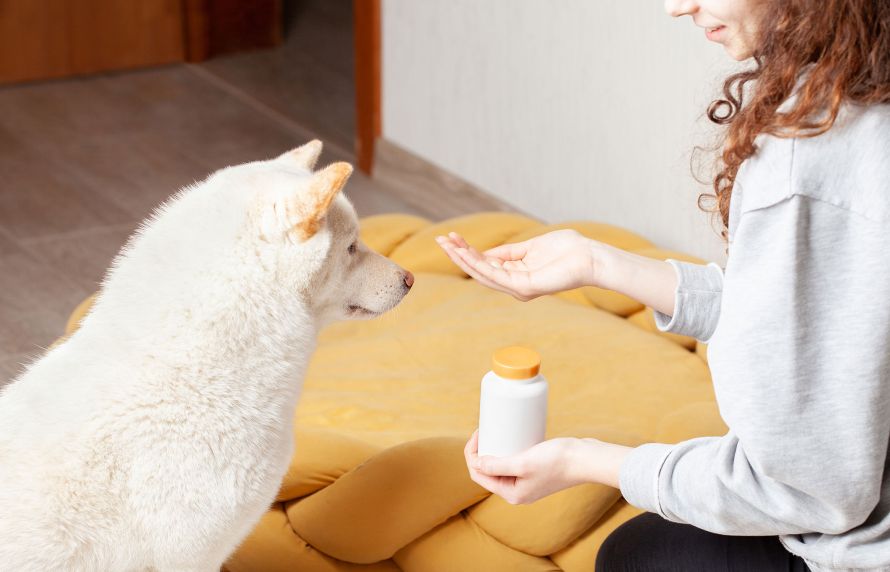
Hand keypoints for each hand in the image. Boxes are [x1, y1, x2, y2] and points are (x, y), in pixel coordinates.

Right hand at [435, 230, 599, 300]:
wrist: (589, 257)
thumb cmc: (567, 250)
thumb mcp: (531, 247)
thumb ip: (509, 252)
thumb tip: (487, 252)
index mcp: (516, 275)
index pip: (485, 264)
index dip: (467, 251)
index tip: (451, 237)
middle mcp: (515, 285)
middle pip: (479, 271)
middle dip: (458, 255)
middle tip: (440, 240)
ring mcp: (519, 288)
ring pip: (483, 274)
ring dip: (463, 259)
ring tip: (447, 244)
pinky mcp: (524, 287)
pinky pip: (495, 276)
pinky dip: (479, 264)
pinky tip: (466, 252)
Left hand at [463, 430, 630, 504]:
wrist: (587, 459)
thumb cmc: (558, 461)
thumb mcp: (523, 463)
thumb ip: (498, 466)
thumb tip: (476, 463)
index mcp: (511, 493)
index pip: (479, 475)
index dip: (472, 454)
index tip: (478, 433)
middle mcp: (518, 490)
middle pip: (488, 470)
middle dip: (482, 450)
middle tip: (485, 429)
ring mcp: (527, 481)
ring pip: (501, 464)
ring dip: (494, 449)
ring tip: (493, 431)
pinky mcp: (536, 470)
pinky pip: (515, 459)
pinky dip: (508, 449)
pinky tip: (508, 436)